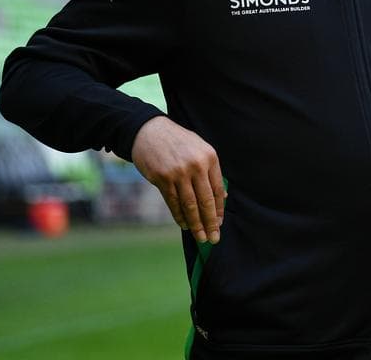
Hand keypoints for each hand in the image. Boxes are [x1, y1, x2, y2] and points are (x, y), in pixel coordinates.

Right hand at [131, 115, 225, 243]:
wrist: (149, 131)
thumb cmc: (178, 142)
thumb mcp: (200, 149)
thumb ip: (211, 171)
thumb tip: (222, 195)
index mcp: (210, 157)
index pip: (217, 189)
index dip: (219, 209)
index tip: (220, 223)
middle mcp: (196, 165)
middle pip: (205, 200)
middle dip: (210, 222)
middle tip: (213, 238)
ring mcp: (178, 173)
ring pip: (190, 205)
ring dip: (195, 224)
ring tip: (200, 237)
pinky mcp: (162, 178)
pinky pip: (173, 202)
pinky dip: (179, 216)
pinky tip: (184, 225)